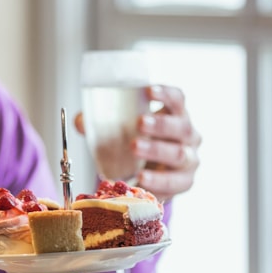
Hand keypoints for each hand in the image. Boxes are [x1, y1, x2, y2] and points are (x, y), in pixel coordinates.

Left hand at [75, 85, 201, 201]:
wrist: (154, 175)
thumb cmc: (142, 144)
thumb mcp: (128, 130)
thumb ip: (104, 124)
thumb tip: (81, 122)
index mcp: (177, 115)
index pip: (177, 99)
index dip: (166, 94)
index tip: (148, 91)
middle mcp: (189, 135)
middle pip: (181, 126)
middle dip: (160, 124)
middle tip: (139, 123)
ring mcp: (190, 159)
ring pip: (179, 154)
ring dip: (156, 151)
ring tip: (135, 149)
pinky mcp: (185, 182)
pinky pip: (175, 182)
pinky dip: (157, 181)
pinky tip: (142, 178)